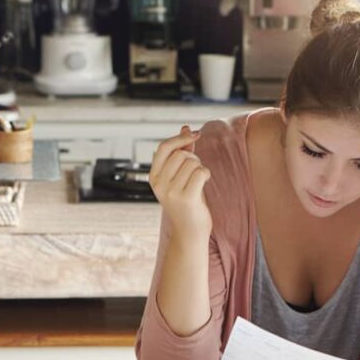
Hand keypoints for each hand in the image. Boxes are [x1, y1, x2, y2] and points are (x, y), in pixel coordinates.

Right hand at [150, 125, 211, 239]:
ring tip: (198, 181)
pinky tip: (204, 182)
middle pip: (181, 154)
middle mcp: (159, 184)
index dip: (180, 138)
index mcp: (153, 177)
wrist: (189, 232)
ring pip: (192, 163)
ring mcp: (171, 192)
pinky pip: (200, 172)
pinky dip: (206, 174)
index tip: (195, 134)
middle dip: (193, 158)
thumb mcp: (180, 176)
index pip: (164, 147)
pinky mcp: (186, 198)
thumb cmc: (187, 202)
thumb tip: (186, 127)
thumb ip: (182, 152)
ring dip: (200, 168)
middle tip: (196, 172)